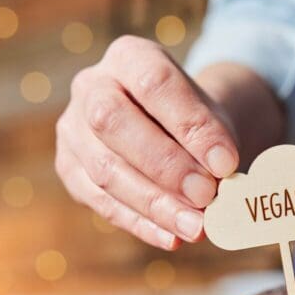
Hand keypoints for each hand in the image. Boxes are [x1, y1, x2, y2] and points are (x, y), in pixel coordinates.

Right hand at [55, 35, 239, 249]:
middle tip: (207, 196)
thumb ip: (214, 145)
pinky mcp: (68, 168)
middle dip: (165, 165)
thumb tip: (219, 187)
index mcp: (129, 56)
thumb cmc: (193, 121)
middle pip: (113, 122)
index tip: (226, 163)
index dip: (190, 124)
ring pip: (104, 168)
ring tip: (197, 227)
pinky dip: (139, 223)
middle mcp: (91, 85)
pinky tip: (171, 237)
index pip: (154, 82)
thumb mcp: (211, 119)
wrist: (169, 129)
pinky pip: (99, 201)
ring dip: (155, 204)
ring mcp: (72, 128)